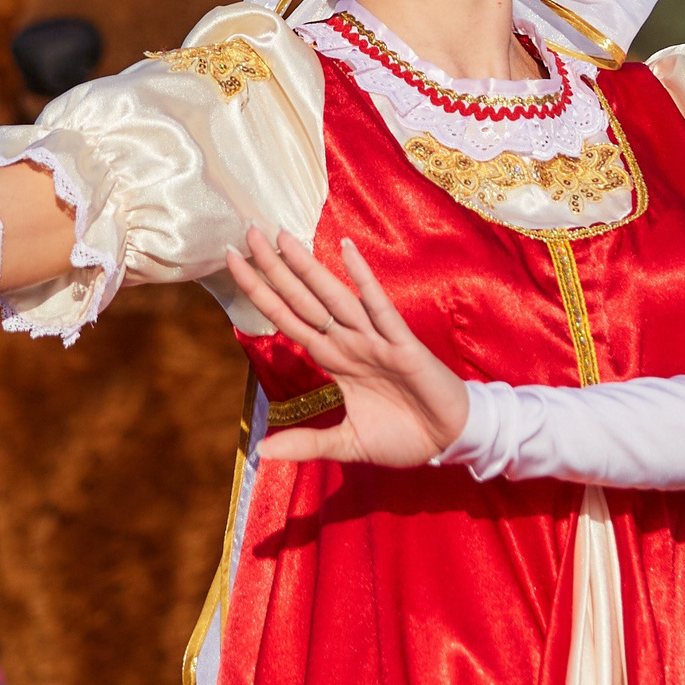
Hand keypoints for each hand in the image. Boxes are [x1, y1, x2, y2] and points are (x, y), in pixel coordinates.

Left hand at [223, 228, 468, 466]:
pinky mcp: (401, 345)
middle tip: (245, 233)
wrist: (449, 440)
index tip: (235, 266)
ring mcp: (374, 340)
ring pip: (334, 299)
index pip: (289, 321)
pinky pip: (379, 308)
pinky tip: (347, 250)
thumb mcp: (347, 444)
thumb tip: (262, 451)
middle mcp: (350, 343)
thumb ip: (307, 443)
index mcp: (336, 361)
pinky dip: (364, 279)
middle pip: (303, 301)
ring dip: (307, 268)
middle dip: (274, 270)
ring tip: (281, 236)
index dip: (262, 295)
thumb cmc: (403, 435)